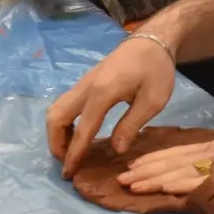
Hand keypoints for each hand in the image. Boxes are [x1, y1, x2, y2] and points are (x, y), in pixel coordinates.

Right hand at [47, 36, 179, 178]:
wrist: (152, 41)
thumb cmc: (156, 69)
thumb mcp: (153, 100)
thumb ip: (132, 124)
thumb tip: (115, 149)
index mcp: (102, 92)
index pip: (82, 129)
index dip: (74, 153)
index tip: (69, 173)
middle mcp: (86, 87)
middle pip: (56, 117)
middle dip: (56, 143)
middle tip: (67, 163)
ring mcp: (84, 83)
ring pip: (57, 109)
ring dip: (57, 132)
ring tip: (70, 152)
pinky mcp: (86, 82)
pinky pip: (65, 104)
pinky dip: (64, 122)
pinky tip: (78, 134)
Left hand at [119, 102, 213, 194]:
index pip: (180, 152)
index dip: (156, 158)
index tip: (135, 164)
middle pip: (173, 161)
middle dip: (145, 170)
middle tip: (120, 178)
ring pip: (180, 170)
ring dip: (153, 179)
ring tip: (130, 185)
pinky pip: (202, 180)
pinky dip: (181, 183)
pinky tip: (163, 187)